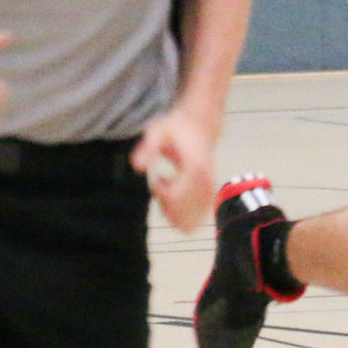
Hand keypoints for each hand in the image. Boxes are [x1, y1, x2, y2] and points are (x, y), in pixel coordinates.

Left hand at [131, 105, 215, 231]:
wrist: (202, 125)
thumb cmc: (178, 128)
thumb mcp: (158, 132)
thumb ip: (148, 148)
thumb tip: (137, 167)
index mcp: (196, 168)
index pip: (177, 196)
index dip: (161, 192)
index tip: (158, 178)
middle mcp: (207, 183)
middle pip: (184, 215)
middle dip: (167, 206)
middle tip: (164, 185)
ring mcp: (210, 192)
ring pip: (190, 223)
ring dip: (174, 213)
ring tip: (171, 191)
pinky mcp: (210, 198)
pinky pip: (195, 221)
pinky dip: (182, 216)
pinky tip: (177, 197)